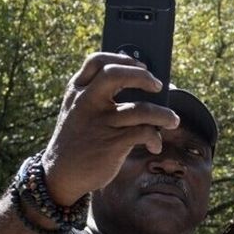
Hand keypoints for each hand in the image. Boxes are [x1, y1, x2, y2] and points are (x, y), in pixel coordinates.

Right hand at [40, 52, 180, 205]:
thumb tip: (140, 90)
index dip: (122, 58)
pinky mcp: (113, 143)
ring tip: (172, 120)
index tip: (140, 64)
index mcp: (77, 91)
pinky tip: (154, 145)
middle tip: (158, 85)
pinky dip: (155, 138)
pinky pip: (144, 132)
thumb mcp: (78, 113)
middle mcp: (87, 102)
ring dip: (164, 114)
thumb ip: (98, 98)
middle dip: (142, 76)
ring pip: (141, 109)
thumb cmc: (78, 141)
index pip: (97, 61)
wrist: (61, 174)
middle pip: (116, 74)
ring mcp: (100, 122)